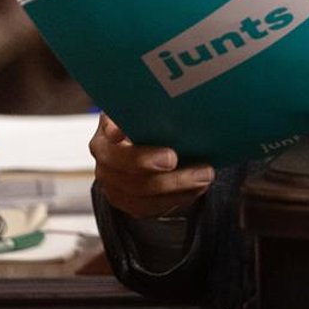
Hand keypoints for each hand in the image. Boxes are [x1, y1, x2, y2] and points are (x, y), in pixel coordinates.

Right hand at [89, 114, 213, 218]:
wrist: (146, 150)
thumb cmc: (150, 126)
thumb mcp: (149, 112)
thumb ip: (156, 109)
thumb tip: (182, 100)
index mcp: (108, 131)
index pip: (109, 131)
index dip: (115, 132)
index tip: (125, 133)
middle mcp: (104, 159)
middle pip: (124, 167)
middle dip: (153, 165)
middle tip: (180, 160)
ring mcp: (112, 184)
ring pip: (140, 193)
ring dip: (176, 185)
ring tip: (204, 176)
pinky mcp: (127, 203)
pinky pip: (149, 208)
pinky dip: (176, 199)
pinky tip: (197, 189)